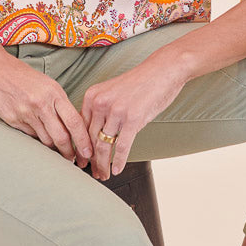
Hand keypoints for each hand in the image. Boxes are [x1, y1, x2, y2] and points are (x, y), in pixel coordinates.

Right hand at [0, 49, 93, 166]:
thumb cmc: (20, 74)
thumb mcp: (45, 83)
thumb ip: (58, 103)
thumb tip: (69, 125)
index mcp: (53, 92)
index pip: (74, 121)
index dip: (83, 140)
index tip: (88, 152)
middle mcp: (41, 104)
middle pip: (61, 137)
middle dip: (70, 152)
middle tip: (75, 160)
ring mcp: (25, 113)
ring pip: (45, 140)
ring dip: (53, 149)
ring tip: (58, 152)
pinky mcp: (12, 120)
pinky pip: (30, 136)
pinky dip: (37, 140)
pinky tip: (39, 139)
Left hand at [81, 52, 189, 180]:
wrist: (163, 70)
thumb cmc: (141, 83)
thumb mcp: (113, 92)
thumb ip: (102, 110)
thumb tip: (96, 134)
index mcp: (92, 96)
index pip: (81, 128)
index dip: (81, 148)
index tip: (82, 160)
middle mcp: (100, 103)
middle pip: (90, 139)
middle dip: (91, 160)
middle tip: (93, 172)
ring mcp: (116, 111)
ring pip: (104, 145)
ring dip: (103, 164)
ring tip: (104, 175)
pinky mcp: (133, 119)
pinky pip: (122, 146)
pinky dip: (119, 161)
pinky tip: (117, 170)